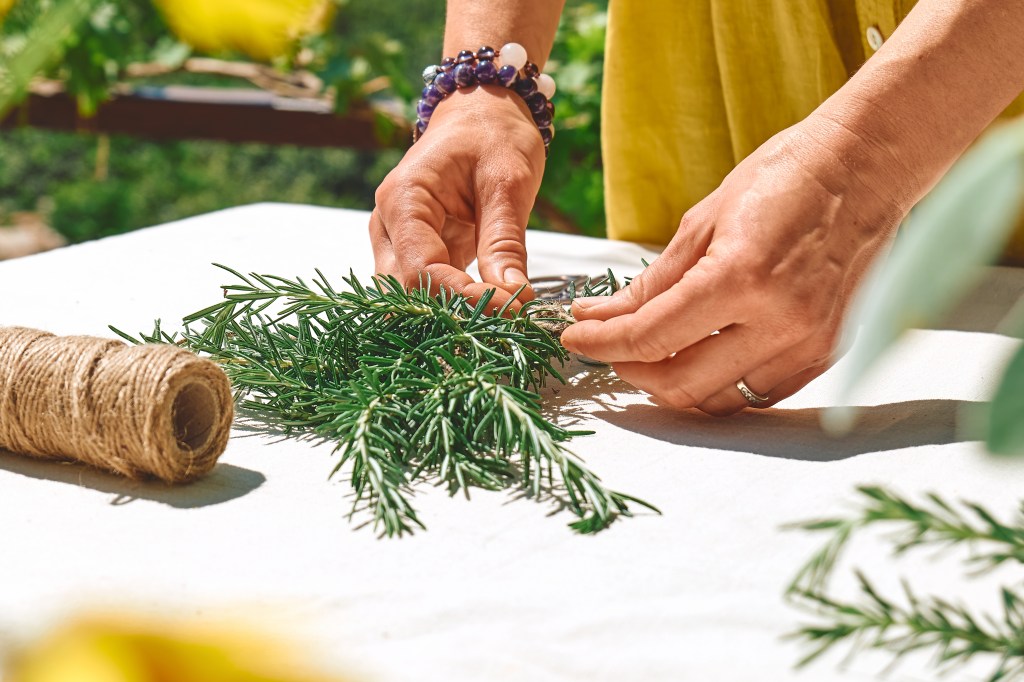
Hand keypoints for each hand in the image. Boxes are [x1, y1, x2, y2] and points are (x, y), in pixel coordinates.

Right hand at [370, 86, 544, 307]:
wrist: (483, 112)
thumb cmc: (494, 135)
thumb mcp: (508, 182)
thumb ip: (504, 241)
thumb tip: (513, 297)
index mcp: (403, 200)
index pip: (420, 269)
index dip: (461, 297)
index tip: (509, 309)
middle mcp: (388, 224)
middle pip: (404, 289)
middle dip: (451, 311)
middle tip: (505, 321)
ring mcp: (397, 240)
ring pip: (409, 295)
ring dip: (449, 312)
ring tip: (498, 319)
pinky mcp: (415, 251)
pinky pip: (424, 289)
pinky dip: (453, 304)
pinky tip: (487, 313)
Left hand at [560, 116, 909, 414]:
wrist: (867, 168)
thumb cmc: (784, 178)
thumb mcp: (702, 221)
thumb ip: (650, 283)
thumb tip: (599, 316)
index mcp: (740, 276)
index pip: (651, 336)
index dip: (601, 344)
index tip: (575, 339)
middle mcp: (780, 319)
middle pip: (680, 383)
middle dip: (630, 371)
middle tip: (610, 348)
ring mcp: (809, 342)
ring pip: (719, 400)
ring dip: (673, 385)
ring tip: (652, 355)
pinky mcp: (828, 352)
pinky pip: (759, 394)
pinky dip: (719, 384)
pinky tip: (700, 357)